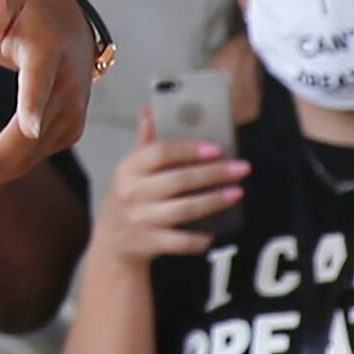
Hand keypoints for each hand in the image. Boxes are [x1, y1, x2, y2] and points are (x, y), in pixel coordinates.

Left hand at [0, 0, 98, 204]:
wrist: (64, 28)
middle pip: (30, 133)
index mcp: (50, 54)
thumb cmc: (25, 17)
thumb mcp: (6, 4)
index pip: (40, 80)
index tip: (28, 129)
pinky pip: (25, 156)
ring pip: (25, 154)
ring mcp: (69, 115)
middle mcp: (66, 90)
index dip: (33, 104)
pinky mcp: (62, 132)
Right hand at [81, 109, 246, 268]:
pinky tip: (215, 231)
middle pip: (178, 180)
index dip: (189, 149)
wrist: (111, 243)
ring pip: (184, 209)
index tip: (217, 148)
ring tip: (237, 193)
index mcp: (127, 169)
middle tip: (242, 168)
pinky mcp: (149, 243)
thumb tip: (149, 110)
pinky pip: (181, 241)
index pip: (158, 153)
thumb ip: (144, 143)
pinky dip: (200, 238)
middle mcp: (131, 192)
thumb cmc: (128, 198)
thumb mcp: (129, 170)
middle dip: (214, 173)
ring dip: (214, 201)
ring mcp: (140, 219)